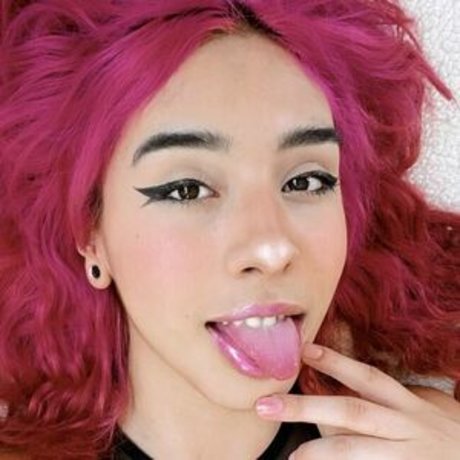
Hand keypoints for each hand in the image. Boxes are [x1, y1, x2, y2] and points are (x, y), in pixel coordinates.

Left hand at [255, 343, 459, 458]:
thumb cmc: (451, 440)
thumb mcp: (427, 414)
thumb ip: (390, 403)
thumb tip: (341, 395)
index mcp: (409, 406)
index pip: (368, 378)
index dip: (336, 362)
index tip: (304, 350)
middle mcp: (406, 427)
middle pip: (351, 412)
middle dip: (307, 408)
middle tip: (265, 405)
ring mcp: (407, 457)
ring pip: (356, 451)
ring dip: (320, 452)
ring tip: (292, 456)